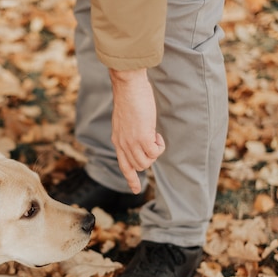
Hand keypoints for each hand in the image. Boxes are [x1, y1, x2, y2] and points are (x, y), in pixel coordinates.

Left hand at [109, 68, 164, 193]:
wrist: (128, 86)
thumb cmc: (130, 98)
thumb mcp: (125, 120)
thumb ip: (129, 132)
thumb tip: (140, 138)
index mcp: (117, 140)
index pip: (124, 165)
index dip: (131, 179)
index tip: (135, 190)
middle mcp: (122, 145)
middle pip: (138, 166)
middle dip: (149, 157)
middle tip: (152, 139)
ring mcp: (131, 143)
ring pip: (146, 163)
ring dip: (154, 151)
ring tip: (153, 135)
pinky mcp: (142, 138)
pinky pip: (155, 153)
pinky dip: (159, 145)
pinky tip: (156, 133)